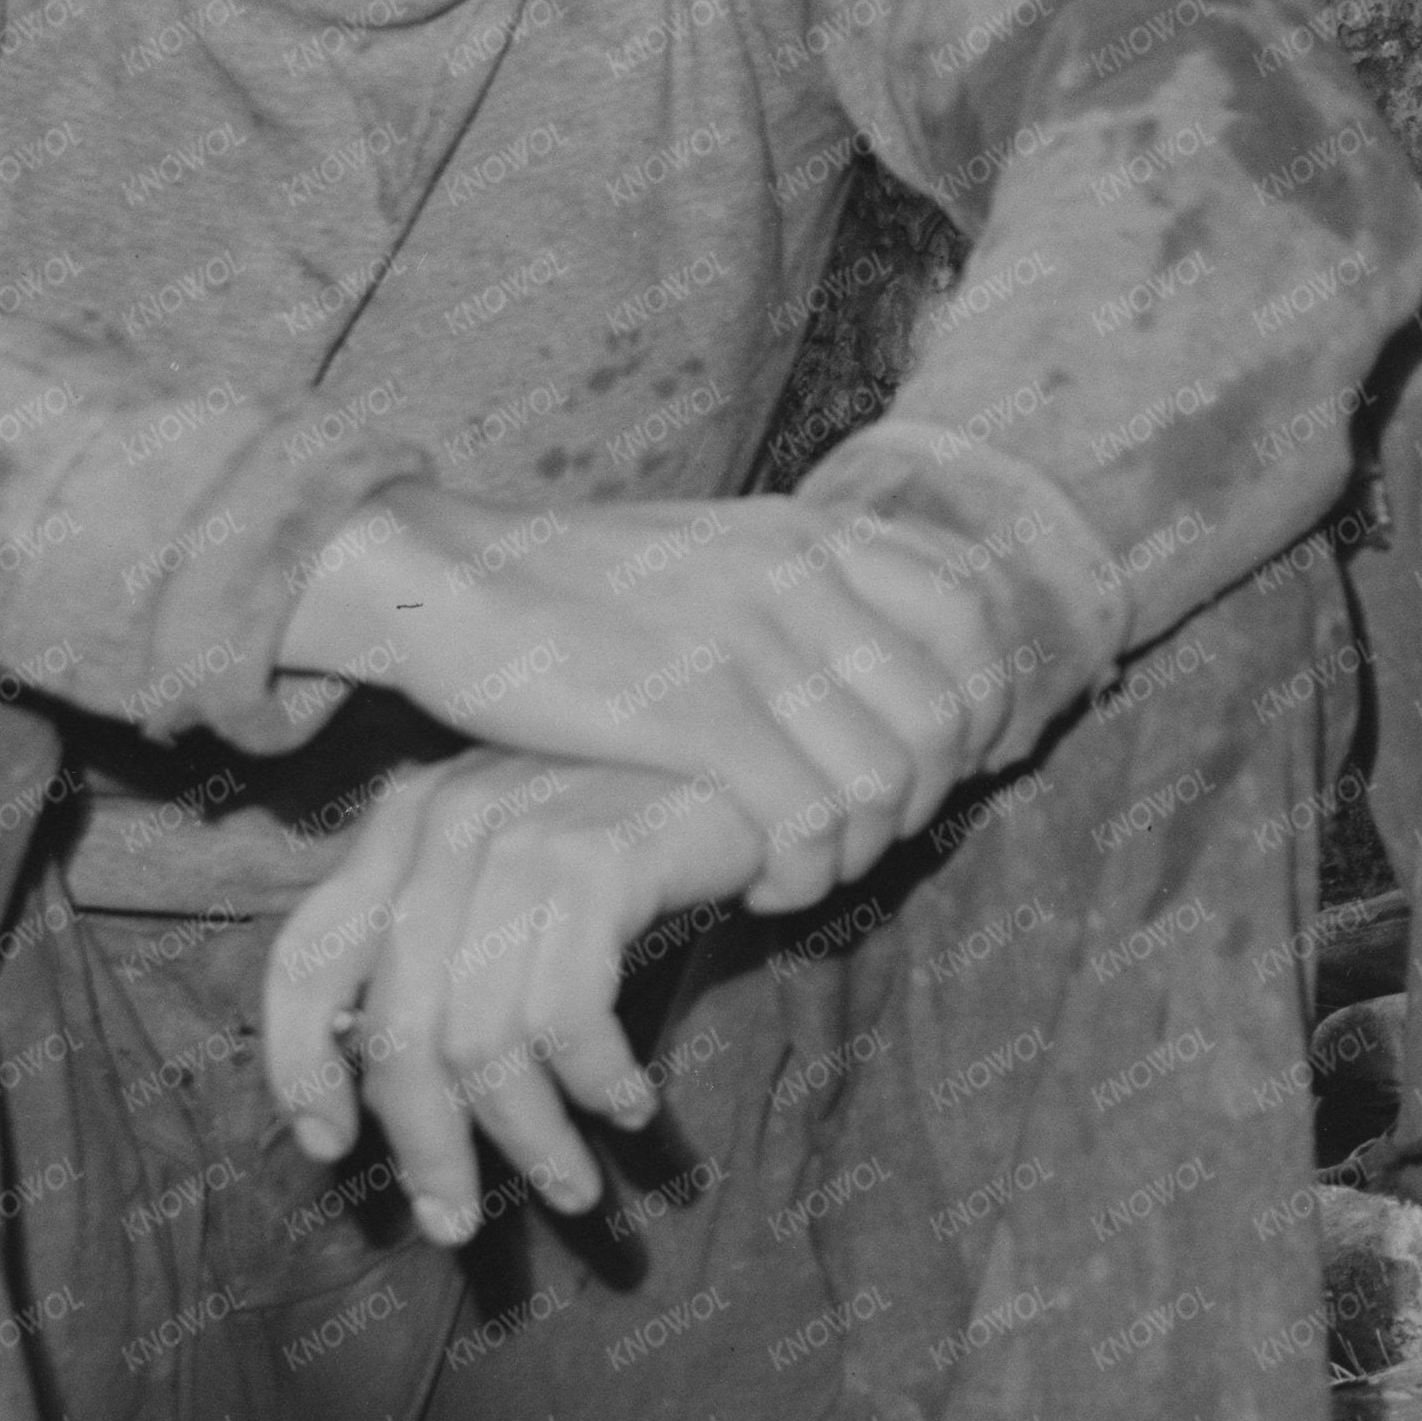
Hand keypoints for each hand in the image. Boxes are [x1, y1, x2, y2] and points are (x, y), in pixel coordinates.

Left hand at [260, 754, 769, 1243]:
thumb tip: (381, 1087)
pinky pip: (569, 1015)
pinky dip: (596, 1084)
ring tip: (571, 1186)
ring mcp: (520, 833)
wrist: (771, 759)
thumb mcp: (523, 867)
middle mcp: (446, 817)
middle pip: (396, 1025)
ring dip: (530, 1138)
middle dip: (427, 1146)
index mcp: (405, 818)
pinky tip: (631, 1106)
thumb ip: (449, 938)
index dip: (299, 1067)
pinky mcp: (600, 856)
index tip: (330, 1149)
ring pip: (483, 1037)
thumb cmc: (641, 832)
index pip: (304, 956)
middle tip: (459, 1219)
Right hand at [281, 490, 1027, 912]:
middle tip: (858, 840)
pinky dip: (801, 875)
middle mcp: (801, 576)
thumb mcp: (713, 550)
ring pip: (886, 782)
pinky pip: (810, 819)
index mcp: (810, 532)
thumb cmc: (572, 588)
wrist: (441, 576)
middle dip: (921, 803)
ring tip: (802, 870)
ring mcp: (752, 641)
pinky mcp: (694, 712)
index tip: (938, 769)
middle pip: (946, 717)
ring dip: (857, 852)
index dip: (980, 710)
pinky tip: (758, 887)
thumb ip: (800, 588)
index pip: (973, 619)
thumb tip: (888, 661)